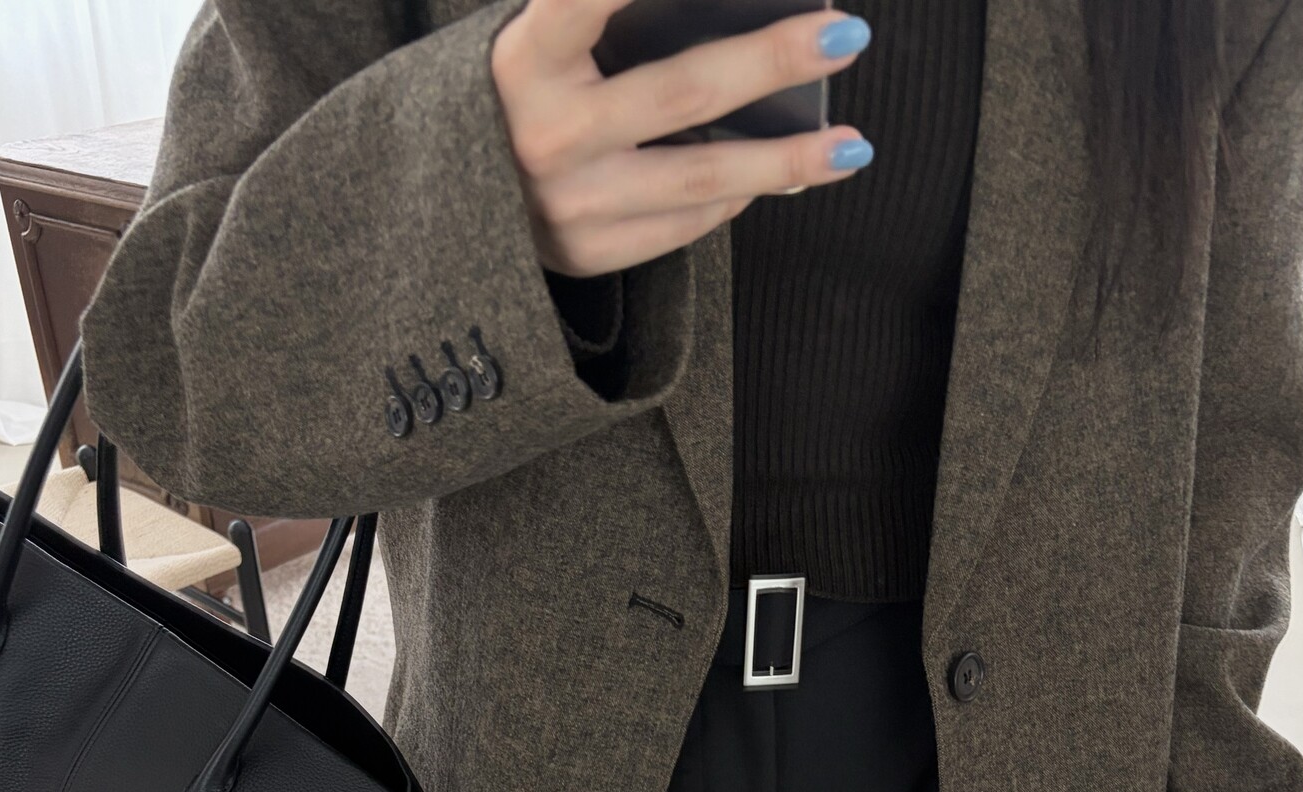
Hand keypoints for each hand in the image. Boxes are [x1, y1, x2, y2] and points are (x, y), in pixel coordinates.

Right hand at [492, 0, 873, 277]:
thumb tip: (736, 15)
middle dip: (774, 59)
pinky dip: (736, 195)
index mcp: (523, 60)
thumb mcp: (545, 46)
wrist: (449, 203)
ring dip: (788, 161)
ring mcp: (568, 205)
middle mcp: (543, 134)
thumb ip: (609, 24)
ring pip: (702, 178)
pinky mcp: (587, 254)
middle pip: (686, 92)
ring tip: (853, 146)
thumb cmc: (523, 98)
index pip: (589, 0)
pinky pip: (684, 223)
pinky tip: (777, 174)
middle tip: (847, 34)